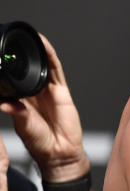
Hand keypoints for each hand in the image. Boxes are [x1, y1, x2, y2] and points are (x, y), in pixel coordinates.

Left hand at [0, 33, 87, 180]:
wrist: (60, 153)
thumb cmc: (40, 143)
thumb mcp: (23, 126)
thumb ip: (17, 113)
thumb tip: (5, 104)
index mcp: (19, 100)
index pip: (10, 80)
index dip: (4, 68)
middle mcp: (32, 94)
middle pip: (24, 69)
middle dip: (18, 56)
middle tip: (8, 44)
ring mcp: (47, 91)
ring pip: (40, 66)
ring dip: (34, 51)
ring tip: (26, 37)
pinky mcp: (61, 91)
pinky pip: (56, 70)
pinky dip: (50, 56)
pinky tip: (44, 44)